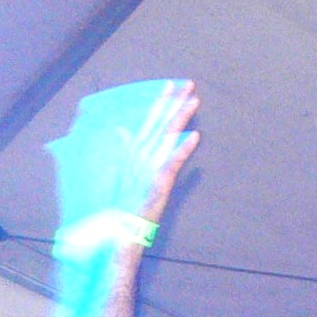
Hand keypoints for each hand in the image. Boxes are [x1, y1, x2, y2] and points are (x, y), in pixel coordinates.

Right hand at [113, 79, 200, 227]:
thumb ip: (125, 151)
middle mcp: (141, 155)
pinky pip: (172, 162)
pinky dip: (184, 149)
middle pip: (159, 123)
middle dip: (173, 102)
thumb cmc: (124, 206)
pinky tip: (195, 136)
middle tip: (188, 84)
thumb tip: (122, 131)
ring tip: (194, 101)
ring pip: (167, 136)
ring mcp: (149, 167)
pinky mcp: (157, 182)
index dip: (160, 102)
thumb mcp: (124, 175)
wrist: (121, 232)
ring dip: (181, 117)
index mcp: (134, 152)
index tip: (169, 84)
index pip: (149, 121)